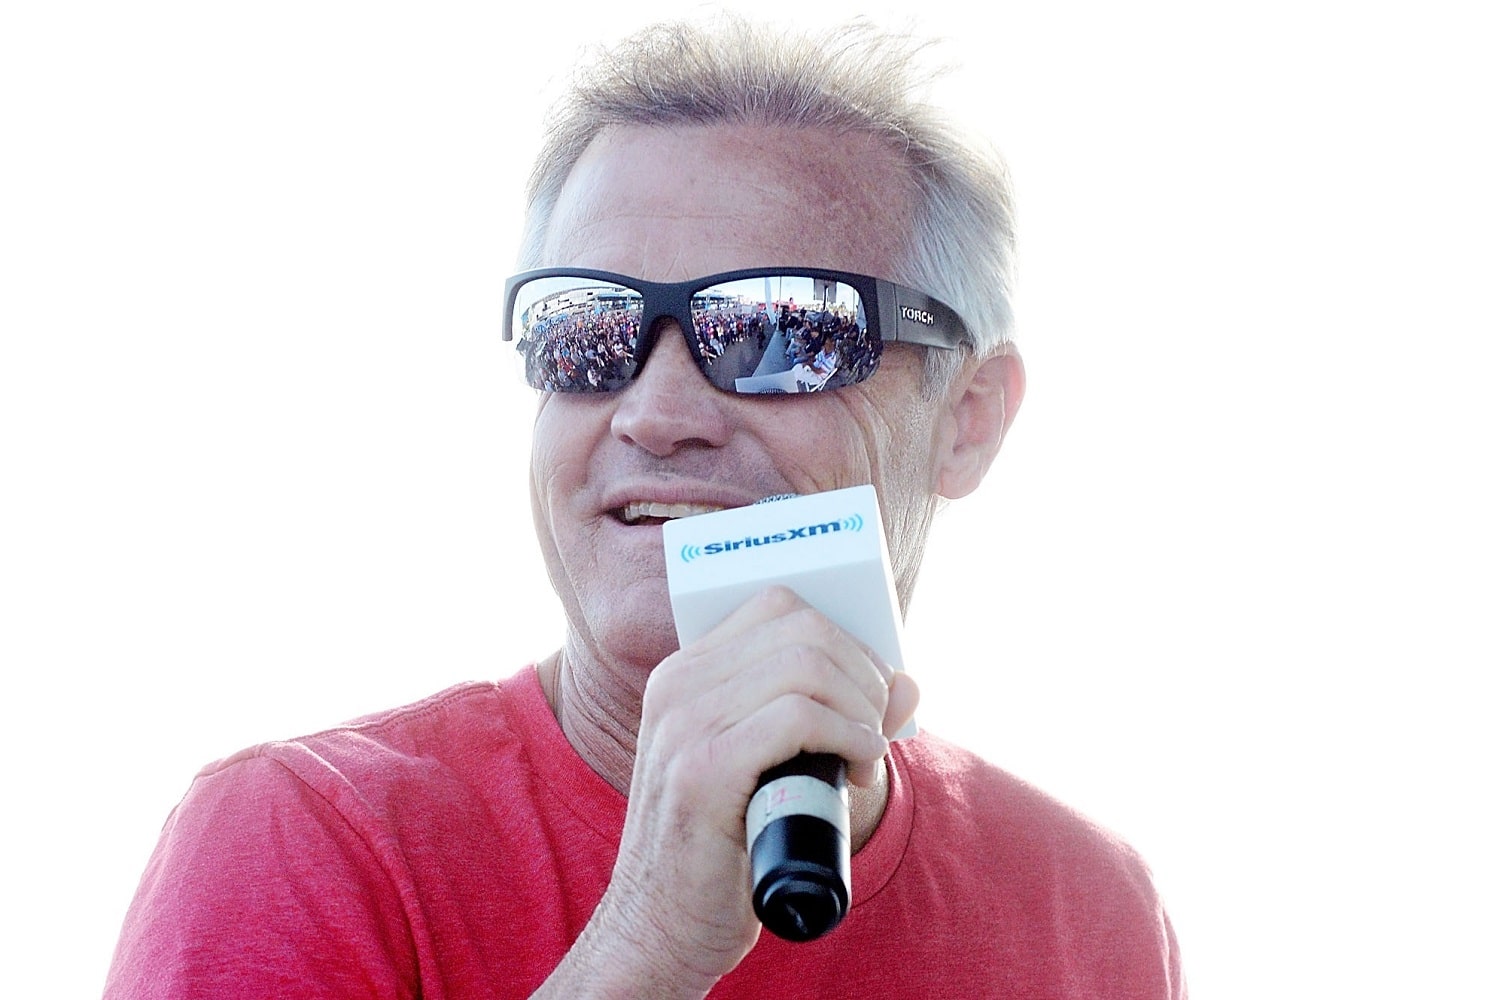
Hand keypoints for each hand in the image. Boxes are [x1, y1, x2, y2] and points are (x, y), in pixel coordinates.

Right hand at [540, 585, 917, 997]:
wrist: (658, 928)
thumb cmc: (722, 848)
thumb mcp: (775, 766)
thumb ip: (832, 717)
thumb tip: (908, 684)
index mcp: (685, 674)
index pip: (780, 606)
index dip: (844, 641)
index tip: (865, 695)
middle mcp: (677, 686)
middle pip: (802, 628)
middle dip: (863, 675)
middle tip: (874, 730)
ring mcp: (684, 725)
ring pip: (806, 666)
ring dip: (860, 710)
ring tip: (863, 758)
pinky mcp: (702, 772)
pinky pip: (798, 717)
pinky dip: (848, 738)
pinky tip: (856, 770)